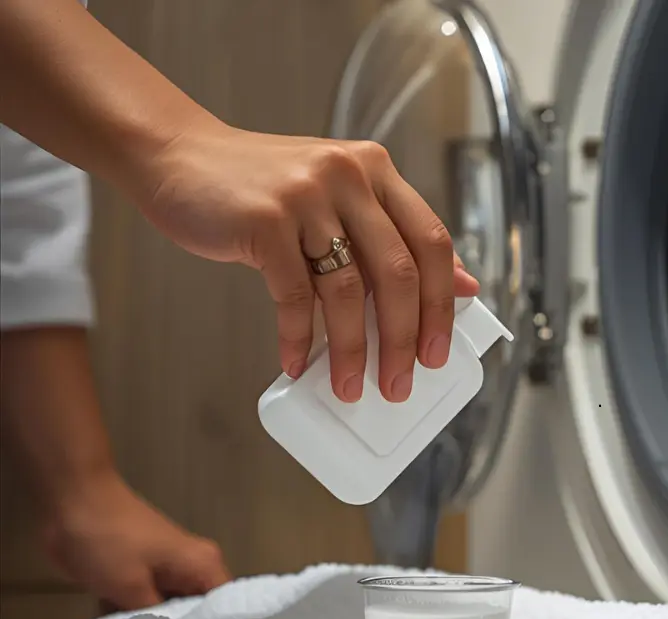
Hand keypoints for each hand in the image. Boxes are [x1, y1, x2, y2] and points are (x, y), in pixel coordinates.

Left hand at [41, 473, 231, 609]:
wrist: (72, 502)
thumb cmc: (109, 541)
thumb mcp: (132, 586)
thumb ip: (155, 618)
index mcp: (202, 565)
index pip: (225, 607)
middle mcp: (191, 568)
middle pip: (195, 613)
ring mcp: (162, 571)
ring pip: (166, 611)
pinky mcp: (137, 575)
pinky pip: (143, 604)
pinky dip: (130, 618)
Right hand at [135, 122, 479, 402]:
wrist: (177, 156)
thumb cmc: (262, 188)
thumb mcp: (339, 197)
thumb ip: (394, 234)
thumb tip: (464, 283)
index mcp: (377, 171)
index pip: (432, 242)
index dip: (443, 303)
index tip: (438, 352)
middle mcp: (349, 176)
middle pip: (398, 272)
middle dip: (403, 339)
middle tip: (399, 383)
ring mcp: (306, 196)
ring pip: (348, 290)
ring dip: (351, 351)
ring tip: (349, 387)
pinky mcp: (264, 221)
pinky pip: (293, 296)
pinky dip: (298, 338)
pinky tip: (297, 362)